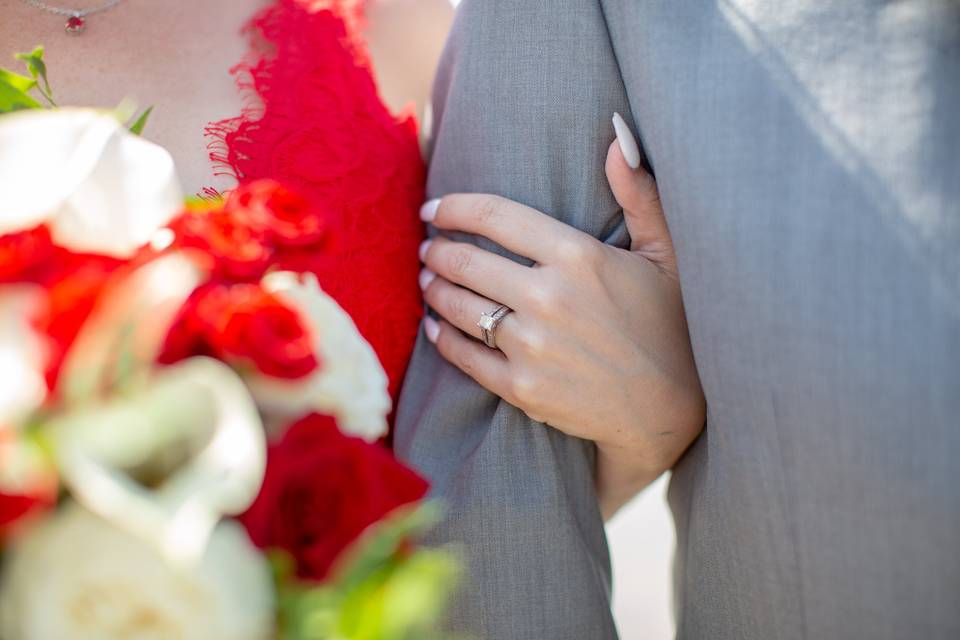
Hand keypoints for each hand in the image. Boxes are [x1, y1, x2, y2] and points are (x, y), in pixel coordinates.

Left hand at [418, 115, 704, 517]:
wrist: (669, 409)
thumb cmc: (670, 324)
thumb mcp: (665, 253)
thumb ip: (639, 193)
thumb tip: (618, 135)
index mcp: (578, 255)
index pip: (494, 216)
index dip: (453, 208)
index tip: (432, 209)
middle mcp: (548, 297)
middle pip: (465, 261)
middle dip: (436, 250)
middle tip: (426, 248)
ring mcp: (532, 345)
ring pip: (457, 307)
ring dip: (434, 289)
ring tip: (428, 281)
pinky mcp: (521, 388)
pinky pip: (464, 356)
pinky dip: (442, 338)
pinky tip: (435, 326)